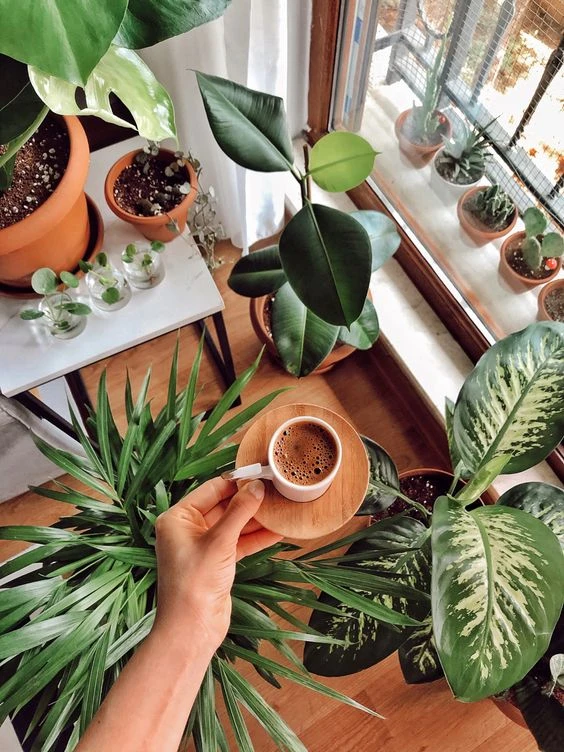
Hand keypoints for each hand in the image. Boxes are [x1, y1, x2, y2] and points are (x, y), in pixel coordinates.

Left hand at [153, 477, 281, 649]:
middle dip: (250, 500)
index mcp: (178, 519)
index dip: (237, 482)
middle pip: (224, 506)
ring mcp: (204, 547)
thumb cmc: (194, 585)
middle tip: (276, 490)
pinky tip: (278, 530)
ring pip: (234, 525)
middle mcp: (188, 529)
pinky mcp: (218, 563)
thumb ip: (239, 512)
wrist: (191, 631)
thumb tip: (257, 488)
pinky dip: (256, 538)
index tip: (261, 475)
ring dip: (257, 519)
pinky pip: (239, 543)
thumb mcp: (219, 542)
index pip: (211, 490)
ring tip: (281, 507)